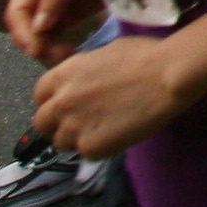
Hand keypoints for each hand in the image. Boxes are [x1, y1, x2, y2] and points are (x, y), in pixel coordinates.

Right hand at [5, 0, 107, 64]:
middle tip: (57, 56)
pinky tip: (71, 53)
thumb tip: (38, 27)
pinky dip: (57, 48)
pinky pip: (51, 38)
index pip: (17, 9)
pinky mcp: (63, 17)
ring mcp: (48, 6)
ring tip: (68, 55)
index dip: (22, 32)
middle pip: (24, 26)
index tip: (35, 51)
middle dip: (36, 43)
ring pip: (36, 36)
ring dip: (47, 50)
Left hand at [27, 23, 191, 158]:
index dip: (52, 100)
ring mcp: (74, 126)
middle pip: (42, 123)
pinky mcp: (91, 147)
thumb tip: (85, 80)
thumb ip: (84, 71)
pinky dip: (98, 147)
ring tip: (100, 131)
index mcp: (63, 74)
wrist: (167, 76)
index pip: (39, 95)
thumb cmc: (144, 56)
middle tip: (79, 122)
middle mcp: (61, 102)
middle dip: (57, 124)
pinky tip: (116, 136)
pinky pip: (85, 154)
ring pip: (60, 143)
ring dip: (75, 139)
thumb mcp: (105, 53)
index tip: (65, 104)